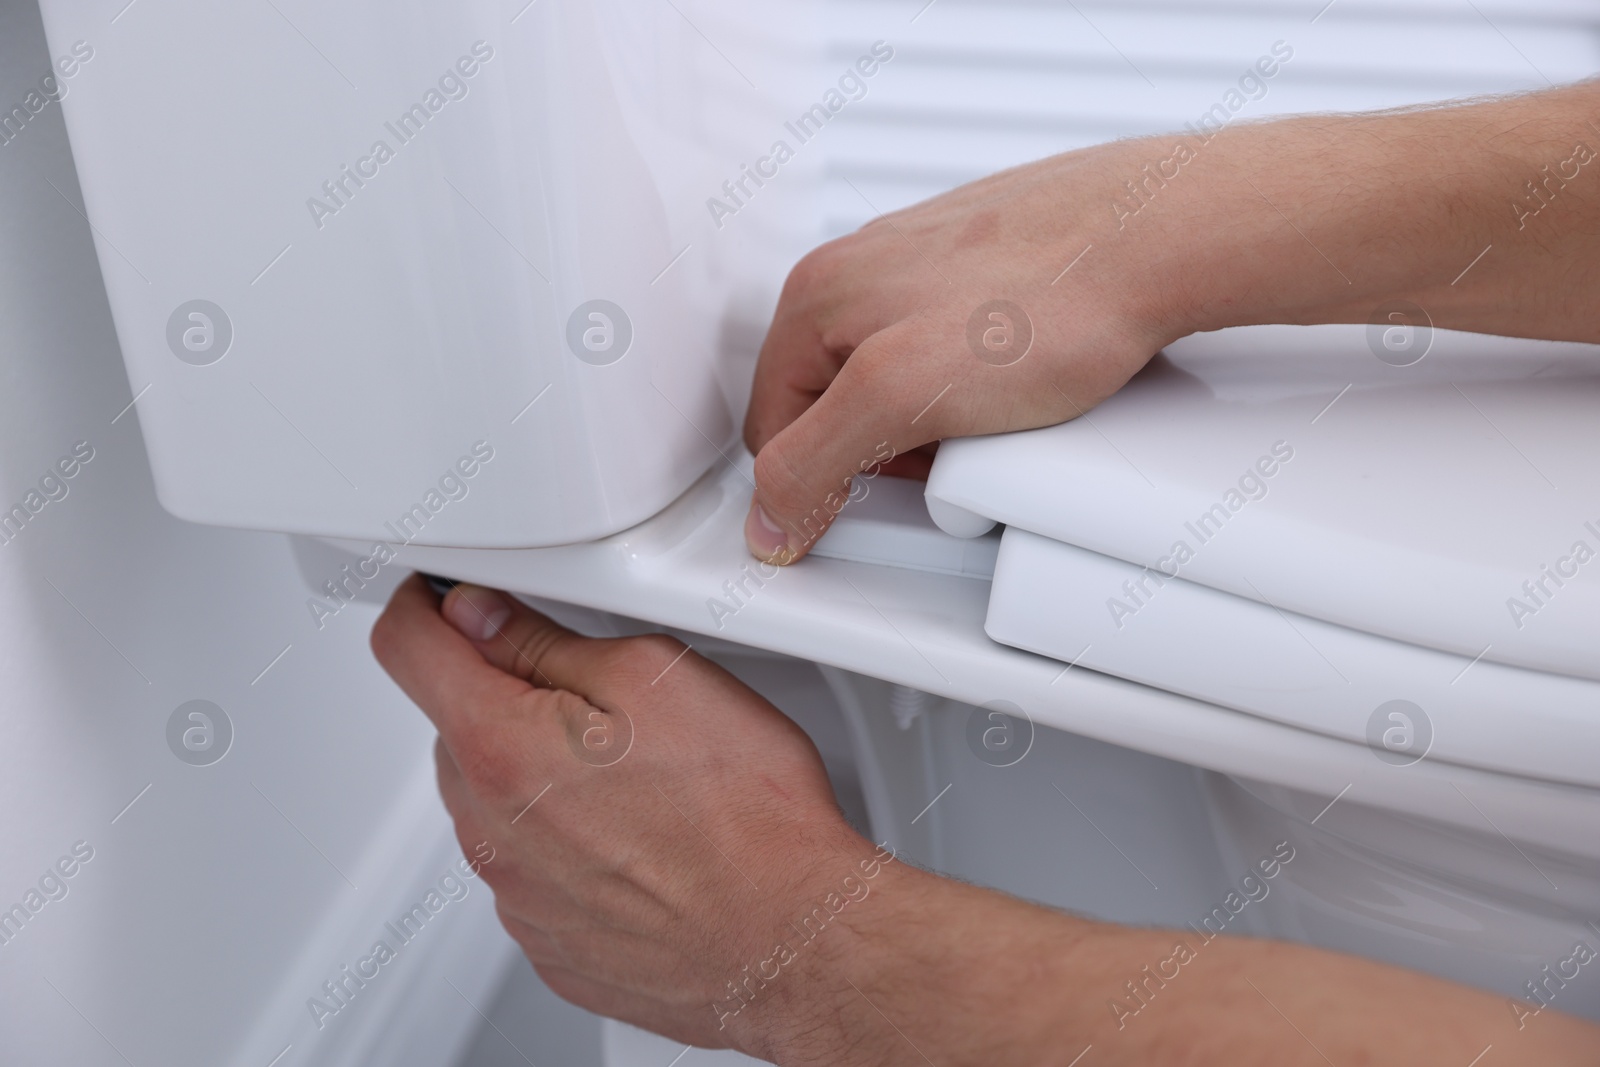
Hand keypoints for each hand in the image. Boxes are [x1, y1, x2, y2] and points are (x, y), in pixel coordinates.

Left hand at [368, 575, 894, 1058]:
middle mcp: (490, 831)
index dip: (423, 606)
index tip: (443, 601)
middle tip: (596, 692)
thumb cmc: (745, 815)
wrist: (791, 938)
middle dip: (506, 697)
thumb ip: (546, 640)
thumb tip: (482, 617)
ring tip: (638, 776)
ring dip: (537, 775)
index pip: (405, 650)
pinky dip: (565, 845)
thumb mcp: (655, 676)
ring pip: (493, 803)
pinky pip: (530, 873)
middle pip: (456, 730)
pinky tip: (640, 837)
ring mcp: (516, 898)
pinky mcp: (550, 943)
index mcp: (502, 748)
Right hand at [741, 141, 1174, 563]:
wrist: (1159, 235)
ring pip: (892, 375)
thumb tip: (767, 518)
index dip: (816, 483)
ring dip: (926, 419)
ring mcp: (924, 261)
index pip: (771, 426)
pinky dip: (974, 384)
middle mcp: (862, 267)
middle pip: (829, 399)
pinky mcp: (984, 265)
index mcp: (816, 294)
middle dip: (875, 448)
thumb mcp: (899, 400)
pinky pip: (951, 348)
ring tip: (985, 426)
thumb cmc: (1048, 298)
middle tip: (938, 463)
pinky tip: (1019, 390)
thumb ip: (812, 464)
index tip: (866, 506)